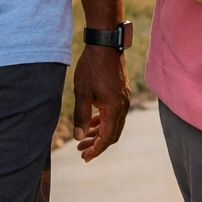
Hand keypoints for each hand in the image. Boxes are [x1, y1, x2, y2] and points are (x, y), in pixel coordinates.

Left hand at [72, 46, 131, 161]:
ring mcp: (123, 99)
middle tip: (81, 151)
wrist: (105, 45)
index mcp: (114, 109)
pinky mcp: (121, 93)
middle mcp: (122, 106)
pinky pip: (114, 114)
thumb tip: (79, 137)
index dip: (96, 150)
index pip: (107, 138)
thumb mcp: (82, 93)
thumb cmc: (92, 67)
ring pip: (113, 124)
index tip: (85, 157)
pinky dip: (103, 122)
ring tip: (83, 139)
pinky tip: (92, 123)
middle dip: (97, 144)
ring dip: (99, 133)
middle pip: (112, 134)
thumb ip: (81, 117)